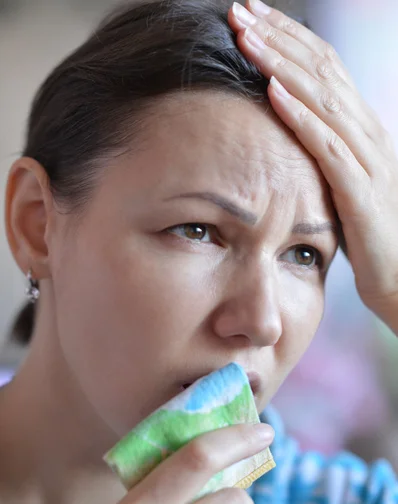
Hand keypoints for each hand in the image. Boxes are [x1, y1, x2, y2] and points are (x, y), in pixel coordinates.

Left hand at [229, 0, 397, 333]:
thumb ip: (324, 156)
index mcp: (362, 131)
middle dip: (279, 38)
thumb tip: (290, 133)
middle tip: (240, 10)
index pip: (325, 70)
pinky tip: (272, 93)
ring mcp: (370, 162)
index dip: (289, 40)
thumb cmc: (370, 237)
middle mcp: (369, 135)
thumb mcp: (344, 186)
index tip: (251, 19)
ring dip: (282, 65)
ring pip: (325, 100)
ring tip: (247, 38)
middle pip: (323, 72)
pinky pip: (329, 148)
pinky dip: (301, 117)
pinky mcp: (363, 194)